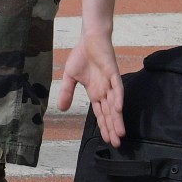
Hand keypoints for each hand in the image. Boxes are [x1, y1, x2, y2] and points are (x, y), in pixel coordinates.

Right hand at [55, 28, 126, 145]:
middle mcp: (104, 91)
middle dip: (112, 128)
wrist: (90, 38)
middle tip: (116, 144)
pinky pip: (117, 87)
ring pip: (115, 104)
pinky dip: (118, 97)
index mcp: (95, 93)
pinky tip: (118, 108)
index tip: (107, 141)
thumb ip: (67, 93)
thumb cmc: (82, 55)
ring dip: (117, 118)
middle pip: (109, 113)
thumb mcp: (70, 77)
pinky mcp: (113, 72)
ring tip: (119, 133)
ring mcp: (110, 83)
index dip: (104, 127)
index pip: (101, 114)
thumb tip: (61, 109)